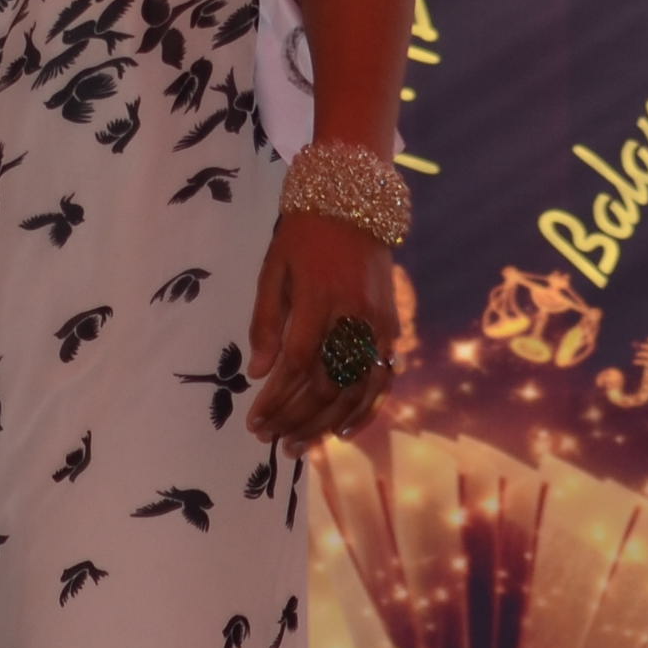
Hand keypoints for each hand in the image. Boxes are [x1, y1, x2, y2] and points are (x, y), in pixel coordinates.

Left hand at [243, 208, 399, 448]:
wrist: (354, 202)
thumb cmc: (304, 234)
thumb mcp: (273, 270)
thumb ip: (266, 323)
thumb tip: (258, 373)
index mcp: (319, 298)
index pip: (297, 363)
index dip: (276, 399)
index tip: (255, 422)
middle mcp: (353, 315)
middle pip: (328, 383)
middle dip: (297, 418)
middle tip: (272, 440)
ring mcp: (378, 323)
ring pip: (357, 387)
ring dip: (327, 422)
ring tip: (300, 444)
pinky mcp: (393, 326)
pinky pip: (382, 376)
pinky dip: (366, 407)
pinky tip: (344, 430)